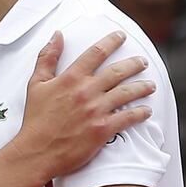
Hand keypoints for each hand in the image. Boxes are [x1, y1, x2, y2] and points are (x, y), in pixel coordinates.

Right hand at [14, 30, 153, 181]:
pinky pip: (129, 118)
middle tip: (142, 61)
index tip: (120, 37)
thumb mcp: (36, 83)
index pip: (96, 52)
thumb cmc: (36, 119)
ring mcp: (97, 110)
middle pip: (117, 71)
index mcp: (71, 78)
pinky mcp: (103, 129)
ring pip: (127, 93)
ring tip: (150, 85)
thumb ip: (47, 57)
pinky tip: (146, 110)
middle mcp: (87, 91)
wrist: (37, 150)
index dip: (111, 41)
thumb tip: (56, 36)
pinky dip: (141, 113)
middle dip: (134, 64)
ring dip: (142, 87)